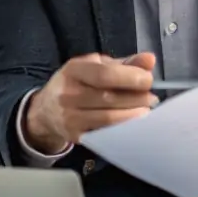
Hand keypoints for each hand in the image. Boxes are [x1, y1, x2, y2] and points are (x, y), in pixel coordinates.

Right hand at [22, 52, 157, 154]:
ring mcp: (70, 118)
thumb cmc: (77, 83)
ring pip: (108, 119)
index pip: (104, 74)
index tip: (148, 80)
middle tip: (152, 98)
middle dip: (137, 98)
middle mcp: (68, 94)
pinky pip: (105, 134)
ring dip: (133, 115)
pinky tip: (133, 123)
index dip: (130, 77)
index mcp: (74, 70)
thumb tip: (150, 59)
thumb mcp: (95, 66)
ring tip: (146, 110)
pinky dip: (123, 128)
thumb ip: (124, 63)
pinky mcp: (75, 136)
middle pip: (109, 98)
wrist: (45, 111)